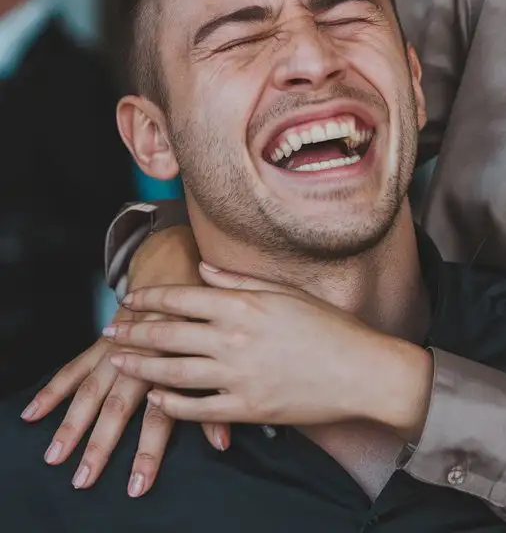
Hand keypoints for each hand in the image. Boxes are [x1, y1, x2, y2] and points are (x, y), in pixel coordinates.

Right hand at [21, 226, 229, 496]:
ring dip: (72, 423)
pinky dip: (53, 389)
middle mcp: (144, 356)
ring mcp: (120, 348)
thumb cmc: (204, 320)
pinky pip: (75, 366)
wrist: (179, 270)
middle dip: (101, 443)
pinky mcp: (104, 341)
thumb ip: (217, 399)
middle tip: (85, 478)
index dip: (149, 450)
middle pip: (119, 405)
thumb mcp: (217, 354)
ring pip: (92, 388)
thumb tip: (223, 443)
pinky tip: (33, 413)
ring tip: (55, 455)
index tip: (137, 483)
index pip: (161, 415)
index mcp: (174, 363)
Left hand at [105, 267, 433, 438]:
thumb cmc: (329, 326)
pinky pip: (197, 409)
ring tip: (119, 364)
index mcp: (245, 305)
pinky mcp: (246, 408)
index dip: (151, 297)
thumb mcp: (287, 293)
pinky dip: (171, 406)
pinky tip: (156, 401)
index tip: (130, 298)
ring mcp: (238, 376)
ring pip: (174, 373)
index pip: (183, 297)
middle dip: (134, 332)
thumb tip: (203, 270)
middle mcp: (234, 339)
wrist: (360, 370)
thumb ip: (240, 281)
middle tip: (111, 331)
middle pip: (169, 334)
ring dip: (142, 368)